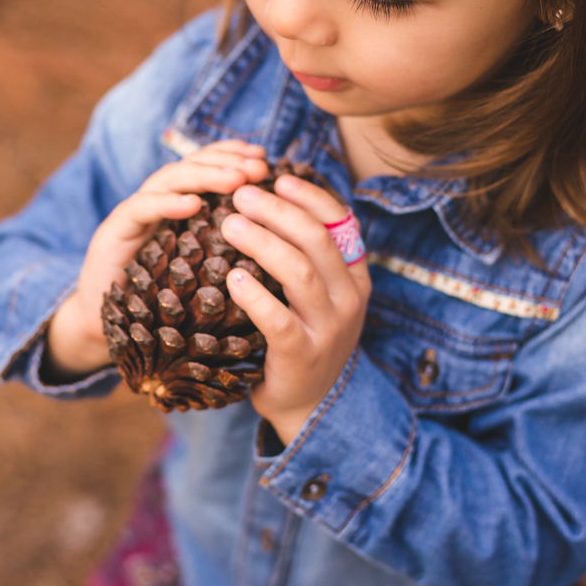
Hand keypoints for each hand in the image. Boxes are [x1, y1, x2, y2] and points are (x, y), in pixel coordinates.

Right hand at [44, 140, 269, 380]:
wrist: (107, 331)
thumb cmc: (160, 306)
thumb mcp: (200, 273)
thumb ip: (226, 250)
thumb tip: (274, 239)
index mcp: (176, 209)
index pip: (205, 168)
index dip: (233, 157)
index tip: (265, 160)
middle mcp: (154, 205)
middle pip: (189, 166)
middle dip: (225, 161)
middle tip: (258, 166)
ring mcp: (132, 216)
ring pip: (167, 179)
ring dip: (204, 175)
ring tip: (236, 179)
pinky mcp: (111, 234)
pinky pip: (139, 209)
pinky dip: (166, 202)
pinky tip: (193, 203)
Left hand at [221, 175, 370, 444]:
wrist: (311, 407)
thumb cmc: (303, 339)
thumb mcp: (317, 296)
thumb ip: (306, 256)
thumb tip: (271, 200)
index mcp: (355, 276)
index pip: (340, 222)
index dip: (309, 196)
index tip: (277, 178)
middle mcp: (349, 298)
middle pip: (316, 240)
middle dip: (277, 211)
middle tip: (241, 195)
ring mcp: (329, 328)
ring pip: (298, 272)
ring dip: (261, 242)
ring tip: (229, 223)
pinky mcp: (302, 355)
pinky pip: (277, 320)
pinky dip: (254, 296)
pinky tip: (231, 278)